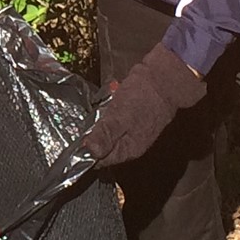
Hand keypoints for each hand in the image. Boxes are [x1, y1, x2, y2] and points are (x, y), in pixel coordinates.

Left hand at [80, 44, 206, 170]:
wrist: (163, 77)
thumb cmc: (144, 97)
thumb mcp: (120, 117)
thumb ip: (105, 135)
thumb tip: (89, 152)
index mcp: (129, 149)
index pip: (100, 161)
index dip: (86, 152)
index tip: (76, 139)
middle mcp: (131, 144)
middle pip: (103, 148)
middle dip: (91, 136)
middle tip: (85, 122)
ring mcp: (132, 131)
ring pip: (107, 133)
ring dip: (99, 123)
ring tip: (97, 110)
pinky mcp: (132, 118)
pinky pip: (113, 120)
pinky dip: (108, 113)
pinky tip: (106, 103)